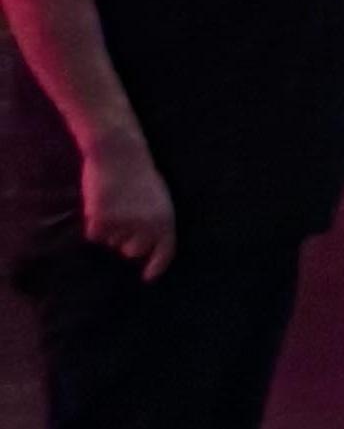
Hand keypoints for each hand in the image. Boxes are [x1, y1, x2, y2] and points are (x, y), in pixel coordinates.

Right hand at [79, 136, 172, 277]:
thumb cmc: (138, 171)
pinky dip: (93, 223)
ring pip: (110, 242)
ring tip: (112, 202)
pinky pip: (94, 234)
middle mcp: (147, 228)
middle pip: (132, 252)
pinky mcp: (102, 221)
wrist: (118, 151)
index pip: (165, 252)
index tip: (148, 277)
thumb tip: (146, 246)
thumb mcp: (158, 197)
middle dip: (125, 241)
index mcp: (166, 220)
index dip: (157, 266)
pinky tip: (98, 203)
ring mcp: (124, 226)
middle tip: (122, 217)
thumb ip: (155, 221)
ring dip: (109, 228)